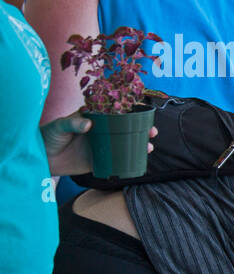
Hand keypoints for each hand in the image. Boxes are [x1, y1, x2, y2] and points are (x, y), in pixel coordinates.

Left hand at [41, 111, 156, 176]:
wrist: (42, 157)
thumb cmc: (49, 136)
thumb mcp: (59, 126)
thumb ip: (72, 123)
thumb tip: (89, 124)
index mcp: (94, 118)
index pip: (116, 113)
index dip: (131, 113)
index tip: (144, 113)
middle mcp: (101, 131)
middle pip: (126, 129)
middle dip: (142, 130)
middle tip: (152, 132)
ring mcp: (102, 146)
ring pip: (125, 144)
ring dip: (139, 145)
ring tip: (149, 147)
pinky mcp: (99, 161)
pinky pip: (118, 161)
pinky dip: (129, 161)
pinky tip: (139, 161)